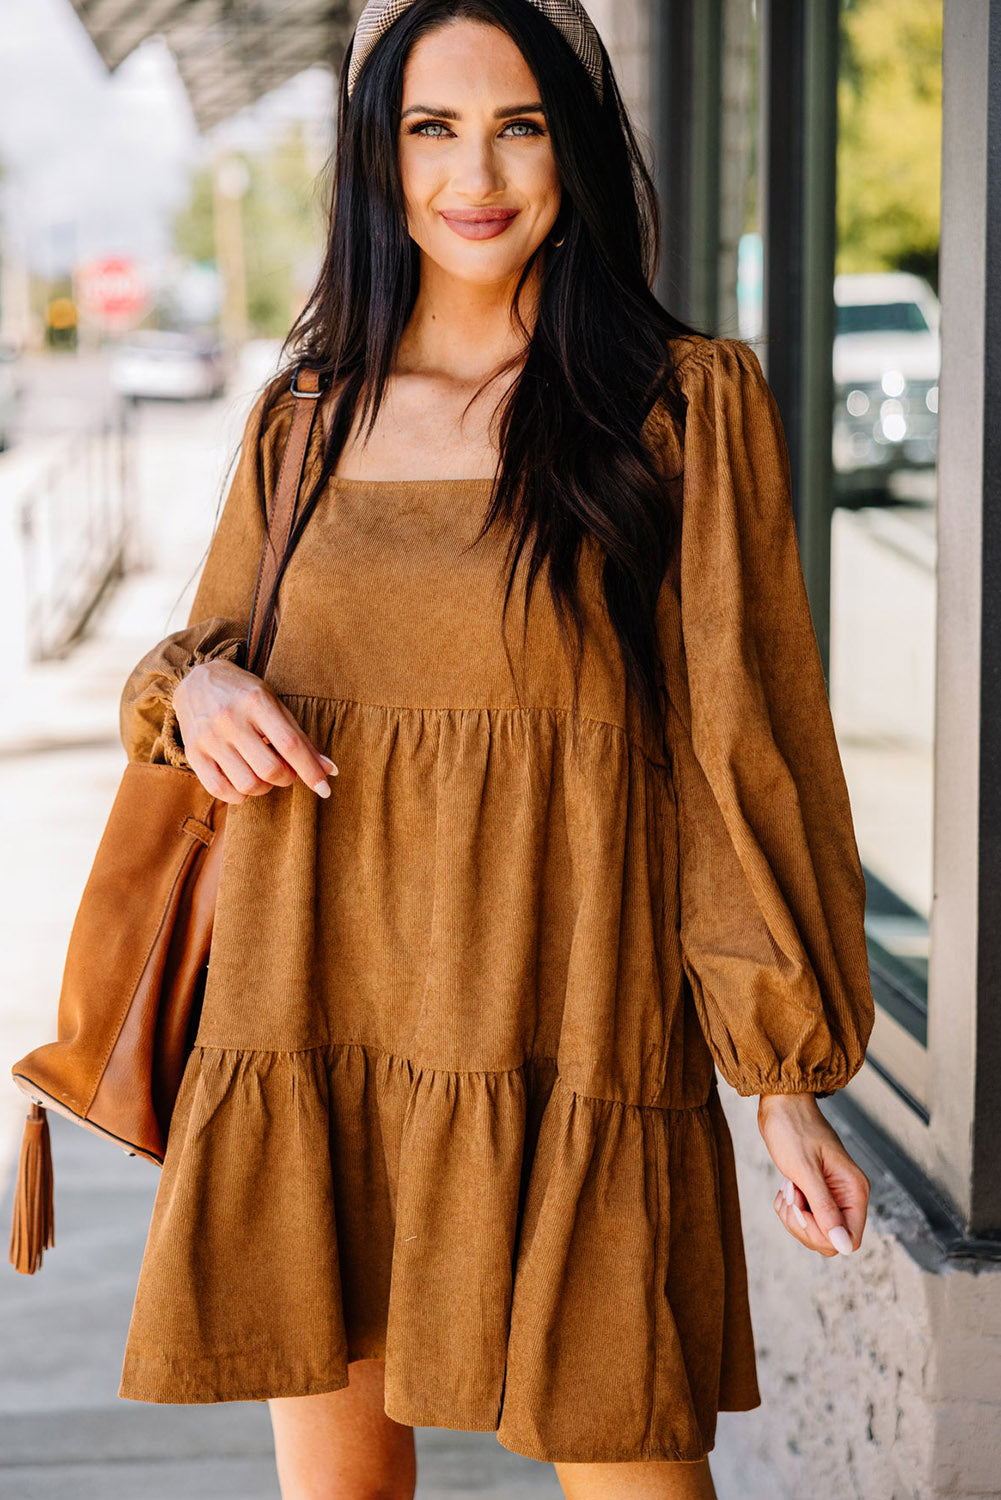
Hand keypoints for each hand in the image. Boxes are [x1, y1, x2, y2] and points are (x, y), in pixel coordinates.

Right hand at [172, 658, 337, 805]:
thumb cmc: (244, 694)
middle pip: (270, 769)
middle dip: (287, 778)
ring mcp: (208, 737)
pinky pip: (220, 790)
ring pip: (247, 784)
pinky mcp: (193, 752)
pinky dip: (239, 795)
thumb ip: (300, 738)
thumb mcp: (275, 705)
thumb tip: (330, 770)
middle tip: (285, 770)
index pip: (290, 744)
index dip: (311, 771)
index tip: (325, 789)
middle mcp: (230, 719)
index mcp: (256, 702)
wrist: (196, 680)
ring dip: (264, 788)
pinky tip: (242, 781)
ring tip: (262, 773)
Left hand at [757, 1093, 869, 1256]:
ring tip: (787, 1189)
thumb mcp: (806, 1171)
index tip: (802, 1211)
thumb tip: (843, 1245)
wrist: (782, 1103)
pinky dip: (791, 1209)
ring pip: (816, 1230)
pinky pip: (807, 1217)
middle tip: (791, 1197)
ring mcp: (832, 1195)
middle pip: (831, 1239)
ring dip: (795, 1215)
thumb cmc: (794, 1129)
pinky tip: (786, 1188)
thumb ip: (825, 1209)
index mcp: (854, 1190)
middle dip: (804, 1225)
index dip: (823, 1236)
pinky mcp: (817, 1192)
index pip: (849, 1239)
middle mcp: (848, 1195)